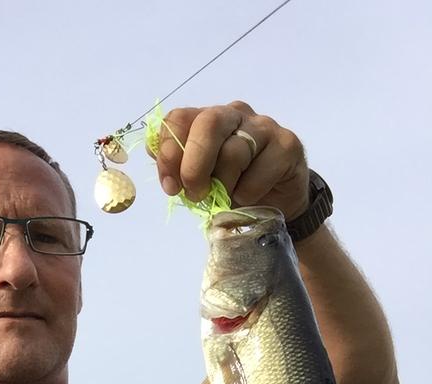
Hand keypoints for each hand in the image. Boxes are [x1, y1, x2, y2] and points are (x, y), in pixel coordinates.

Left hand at [152, 101, 309, 220]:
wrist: (276, 204)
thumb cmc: (233, 188)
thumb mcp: (201, 181)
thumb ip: (180, 169)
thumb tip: (161, 163)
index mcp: (207, 119)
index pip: (179, 119)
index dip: (169, 153)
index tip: (170, 187)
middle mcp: (234, 115)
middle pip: (208, 123)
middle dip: (195, 165)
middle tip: (195, 194)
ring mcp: (263, 127)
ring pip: (234, 151)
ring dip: (224, 185)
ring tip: (225, 201)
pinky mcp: (287, 145)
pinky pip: (260, 170)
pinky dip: (249, 192)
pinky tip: (250, 198)